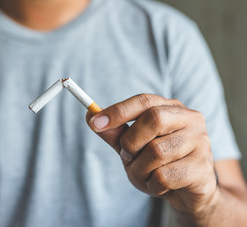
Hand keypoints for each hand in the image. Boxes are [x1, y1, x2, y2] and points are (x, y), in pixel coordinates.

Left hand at [86, 94, 217, 213]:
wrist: (186, 192)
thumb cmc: (158, 164)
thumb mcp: (132, 147)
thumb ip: (115, 133)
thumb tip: (90, 116)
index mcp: (171, 108)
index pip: (144, 101)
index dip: (118, 111)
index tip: (94, 122)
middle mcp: (190, 119)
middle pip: (154, 119)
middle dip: (131, 142)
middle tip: (127, 156)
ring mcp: (200, 142)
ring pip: (157, 151)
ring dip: (140, 169)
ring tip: (145, 174)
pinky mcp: (202, 168)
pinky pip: (164, 176)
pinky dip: (153, 185)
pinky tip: (159, 186)